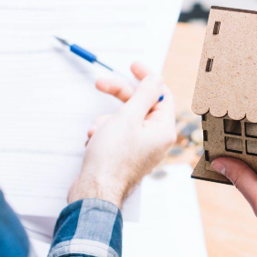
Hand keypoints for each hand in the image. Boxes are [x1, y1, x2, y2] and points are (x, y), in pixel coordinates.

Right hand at [69, 63, 176, 207]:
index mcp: (163, 130)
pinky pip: (116, 134)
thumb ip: (143, 94)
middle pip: (140, 105)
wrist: (94, 191)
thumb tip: (156, 79)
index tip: (132, 66)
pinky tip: (94, 141)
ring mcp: (140, 148)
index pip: (161, 94)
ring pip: (124, 119)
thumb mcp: (128, 117)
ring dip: (106, 119)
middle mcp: (155, 139)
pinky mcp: (125, 155)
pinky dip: (103, 133)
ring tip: (97, 131)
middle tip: (100, 83)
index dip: (147, 78)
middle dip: (118, 96)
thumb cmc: (111, 159)